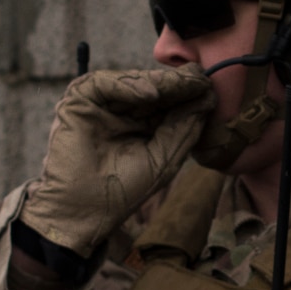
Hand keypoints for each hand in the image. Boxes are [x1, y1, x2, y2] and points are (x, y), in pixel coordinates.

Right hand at [19, 65, 214, 258]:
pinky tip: (152, 94)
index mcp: (144, 122)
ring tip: (182, 84)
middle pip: (154, 88)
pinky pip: (103, 83)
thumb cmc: (123, 190)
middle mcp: (123, 109)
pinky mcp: (78, 101)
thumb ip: (184, 128)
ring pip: (132, 81)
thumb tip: (208, 97)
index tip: (211, 87)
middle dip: (179, 84)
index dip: (190, 93)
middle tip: (201, 78)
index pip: (169, 101)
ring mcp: (100, 104)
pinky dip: (128, 86)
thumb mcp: (164, 158)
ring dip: (160, 82)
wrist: (84, 211)